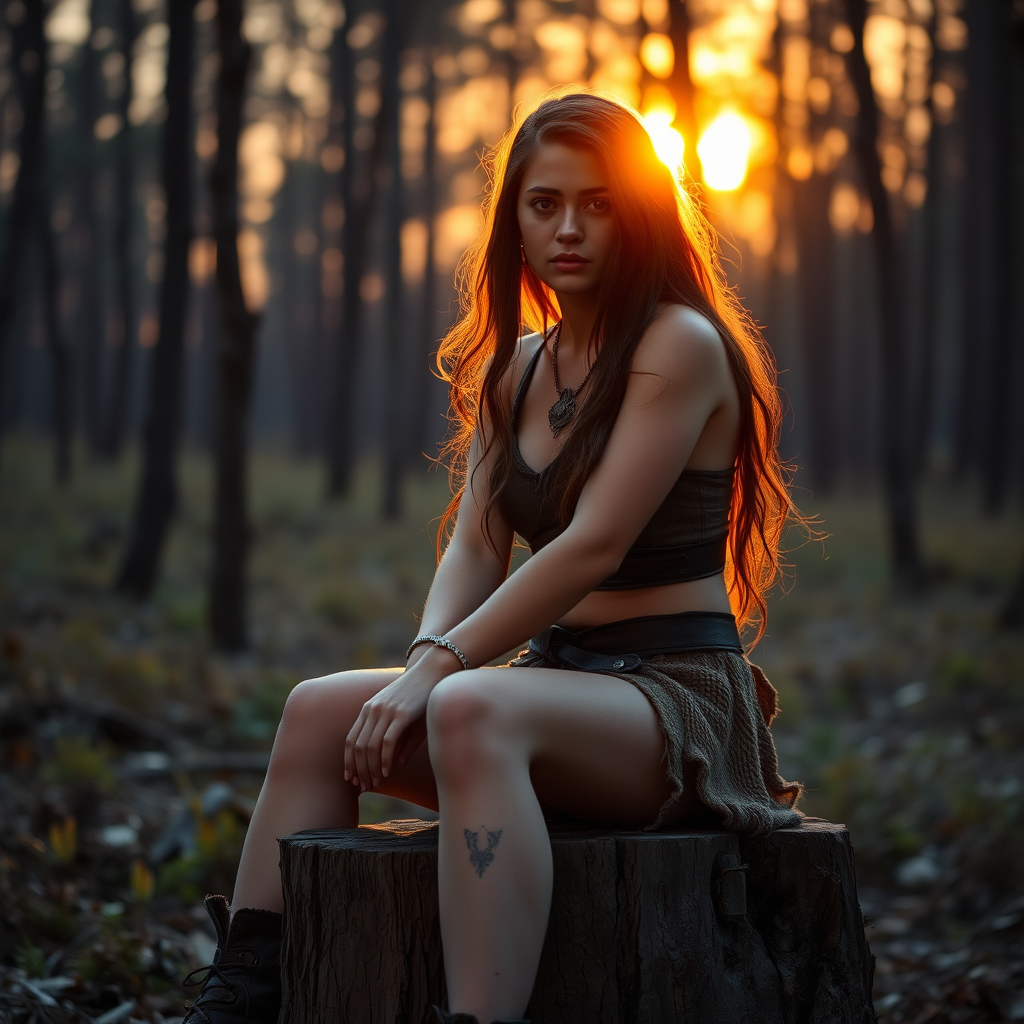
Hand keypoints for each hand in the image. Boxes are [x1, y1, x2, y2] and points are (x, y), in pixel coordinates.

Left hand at [344, 648, 460, 790]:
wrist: (432, 673)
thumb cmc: (419, 697)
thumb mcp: (403, 719)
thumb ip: (396, 741)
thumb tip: (393, 766)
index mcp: (368, 709)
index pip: (350, 739)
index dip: (348, 762)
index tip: (350, 779)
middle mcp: (372, 709)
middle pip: (357, 746)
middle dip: (359, 770)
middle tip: (363, 787)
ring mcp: (386, 711)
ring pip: (370, 746)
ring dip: (371, 768)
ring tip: (375, 783)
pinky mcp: (400, 714)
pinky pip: (387, 741)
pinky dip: (385, 759)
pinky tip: (387, 771)